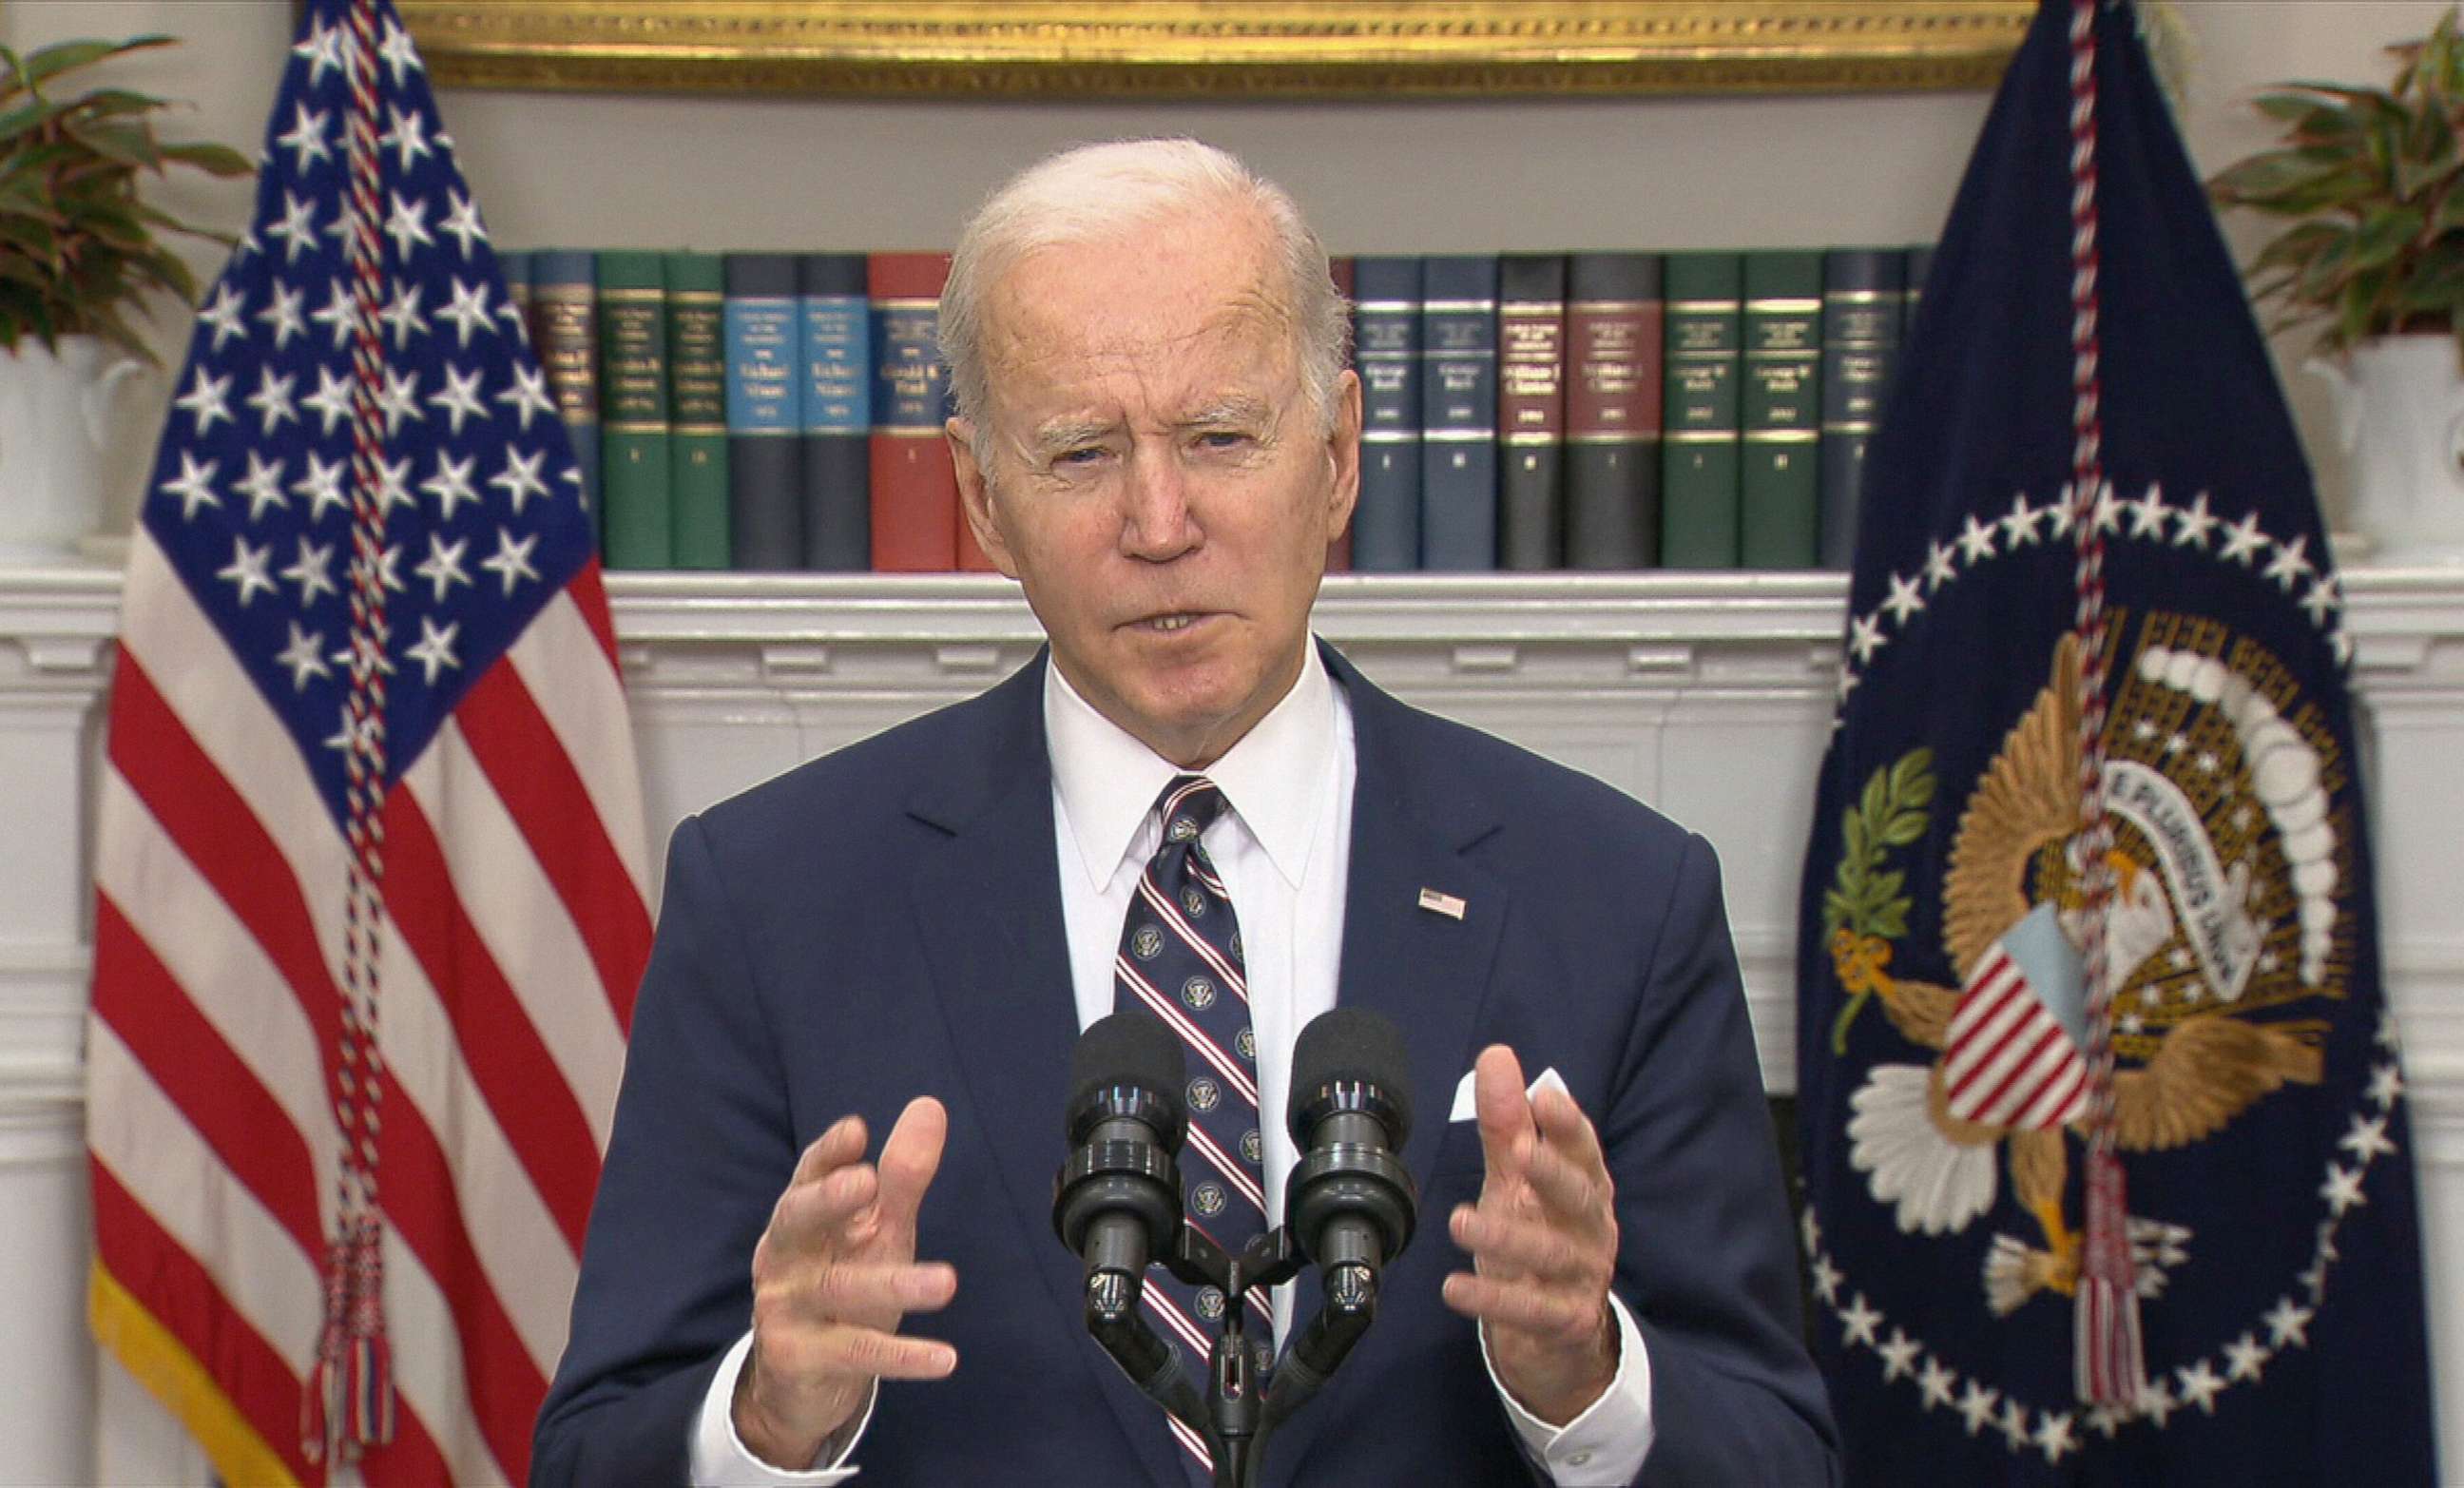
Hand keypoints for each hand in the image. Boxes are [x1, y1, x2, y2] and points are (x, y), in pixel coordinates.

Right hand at [733, 1098, 958, 1468]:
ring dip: (895, 1285)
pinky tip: (945, 1358)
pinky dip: (902, 1357)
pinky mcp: (799, 1359)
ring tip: (948, 1282)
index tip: (857, 1129)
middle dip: (828, 1199)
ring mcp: (785, 1308)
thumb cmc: (844, 1283)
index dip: (829, 1153)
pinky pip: (855, 1353)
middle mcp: (784, 1257)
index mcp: (801, 1217)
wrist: (798, 1381)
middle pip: (797, 1220)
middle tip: (866, 1181)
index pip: (808, 1176)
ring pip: (839, 1289)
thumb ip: (902, 1176)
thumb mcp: (877, 1229)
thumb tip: (930, 1107)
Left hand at [1440, 1045, 1620, 1425]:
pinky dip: (1493, 1301)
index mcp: (1584, 1187)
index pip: (1582, 1150)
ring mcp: (1581, 1276)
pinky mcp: (1564, 1321)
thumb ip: (1507, 1124)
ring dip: (1506, 1237)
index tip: (1545, 1096)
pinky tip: (1454, 1288)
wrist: (1558, 1337)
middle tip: (1518, 1154)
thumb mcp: (1517, 1181)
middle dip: (1552, 1173)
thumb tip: (1497, 1056)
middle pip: (1578, 1197)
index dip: (1567, 1124)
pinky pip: (1532, 1311)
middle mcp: (1590, 1228)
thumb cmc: (1538, 1240)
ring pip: (1551, 1254)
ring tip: (1459, 1222)